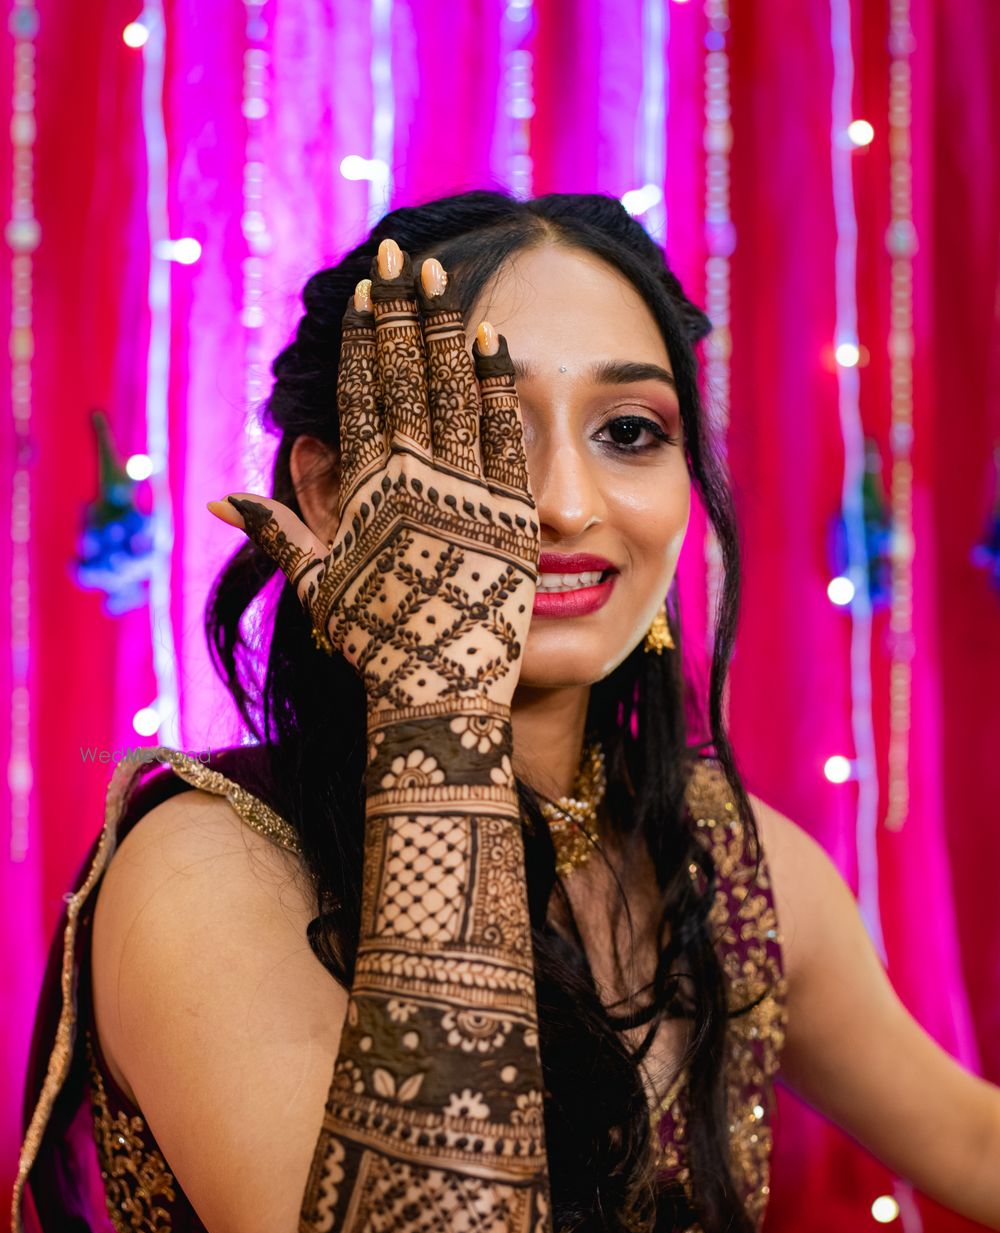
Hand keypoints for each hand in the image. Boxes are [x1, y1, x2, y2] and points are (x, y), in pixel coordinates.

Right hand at [208, 239, 538, 711]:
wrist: (438, 692)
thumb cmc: (374, 645)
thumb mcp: (317, 586)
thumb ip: (278, 531)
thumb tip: (226, 500)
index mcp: (365, 491)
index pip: (360, 394)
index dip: (362, 337)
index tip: (366, 289)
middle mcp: (412, 480)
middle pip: (405, 376)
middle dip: (402, 310)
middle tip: (403, 250)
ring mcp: (465, 492)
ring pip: (454, 392)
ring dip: (448, 328)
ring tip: (444, 275)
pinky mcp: (511, 512)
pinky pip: (506, 432)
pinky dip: (499, 383)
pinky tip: (498, 338)